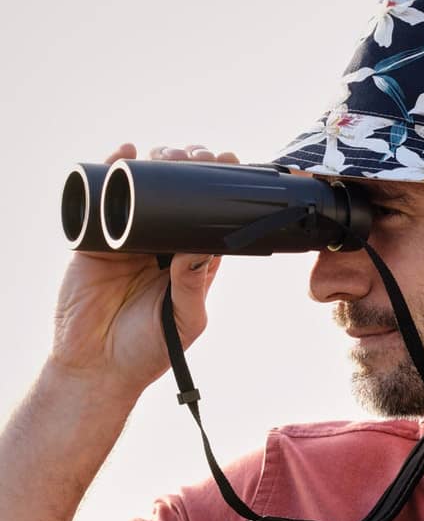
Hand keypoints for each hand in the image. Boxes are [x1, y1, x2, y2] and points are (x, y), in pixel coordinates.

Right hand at [51, 142, 228, 400]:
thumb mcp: (185, 318)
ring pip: (145, 189)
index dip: (221, 191)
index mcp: (192, 261)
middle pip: (180, 195)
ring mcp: (129, 238)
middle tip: (199, 155)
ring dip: (158, 163)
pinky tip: (126, 152)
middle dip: (191, 168)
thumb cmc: (147, 351)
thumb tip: (200, 245)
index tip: (230, 167)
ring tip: (169, 153)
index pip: (210, 217)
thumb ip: (194, 284)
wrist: (96, 368)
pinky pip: (104, 197)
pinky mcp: (96, 238)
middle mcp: (163, 245)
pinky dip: (112, 169)